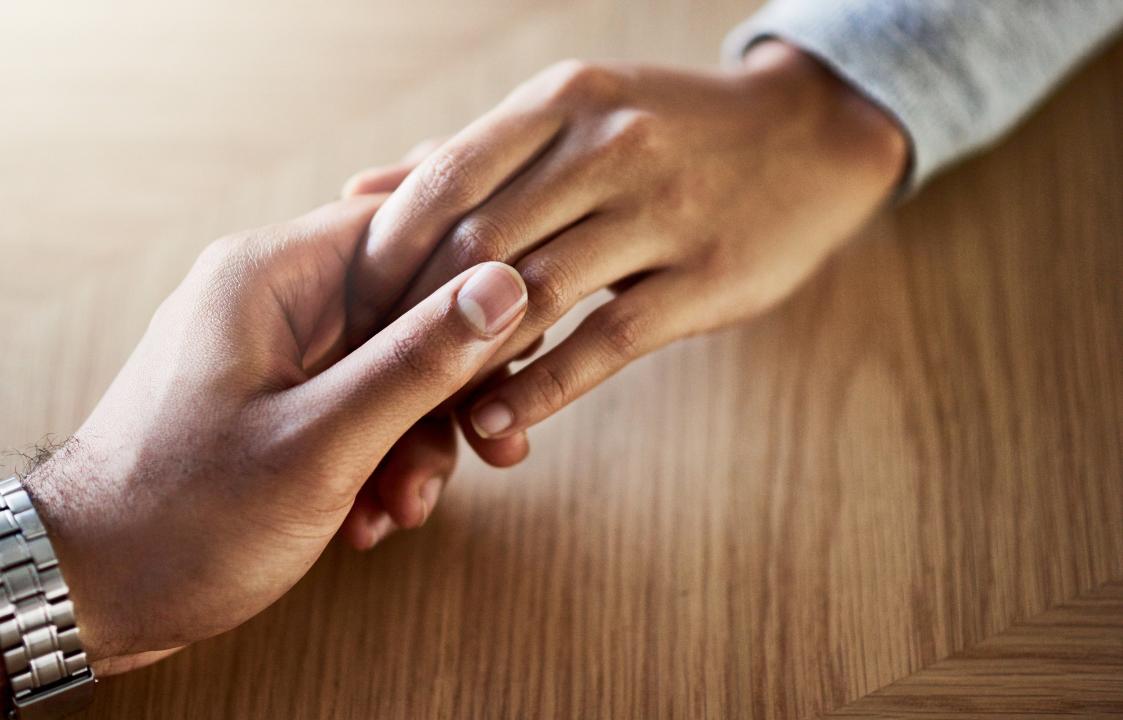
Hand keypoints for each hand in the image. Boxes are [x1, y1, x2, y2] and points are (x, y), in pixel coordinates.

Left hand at [21, 196, 528, 673]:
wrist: (83, 593)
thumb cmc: (181, 518)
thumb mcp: (319, 444)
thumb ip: (415, 363)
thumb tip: (504, 287)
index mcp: (269, 276)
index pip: (406, 225)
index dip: (474, 279)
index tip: (517, 346)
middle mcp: (269, 300)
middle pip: (404, 305)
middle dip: (446, 387)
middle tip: (481, 449)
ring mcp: (267, 353)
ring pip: (385, 366)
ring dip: (412, 439)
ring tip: (404, 507)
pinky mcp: (270, 402)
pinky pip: (353, 406)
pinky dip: (374, 459)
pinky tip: (370, 519)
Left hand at [340, 42, 905, 532]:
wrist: (808, 139)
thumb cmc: (667, 135)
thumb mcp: (570, 119)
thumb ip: (468, 158)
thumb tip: (359, 190)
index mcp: (560, 102)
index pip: (443, 180)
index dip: (382, 254)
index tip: (348, 313)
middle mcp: (606, 143)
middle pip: (477, 243)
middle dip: (410, 320)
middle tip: (371, 377)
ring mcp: (662, 210)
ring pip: (534, 295)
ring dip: (466, 362)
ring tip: (420, 411)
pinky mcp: (707, 276)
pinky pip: (606, 342)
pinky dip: (540, 388)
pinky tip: (496, 421)